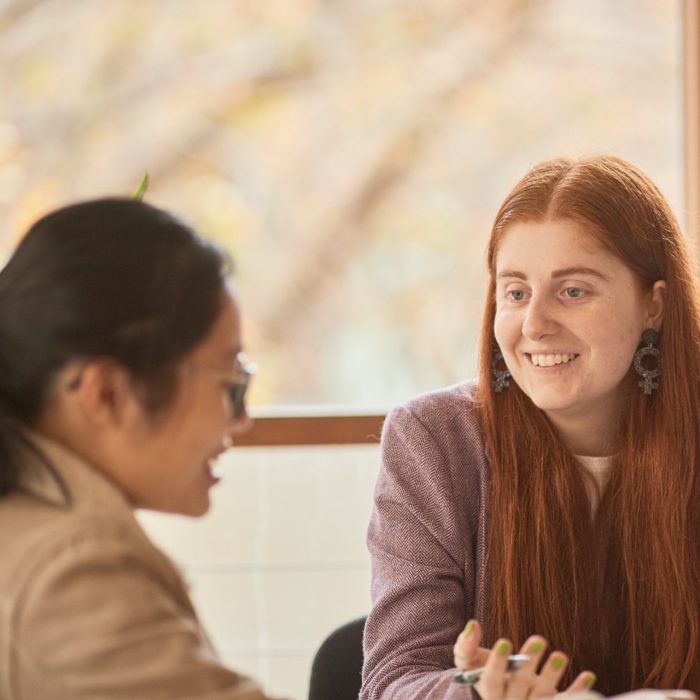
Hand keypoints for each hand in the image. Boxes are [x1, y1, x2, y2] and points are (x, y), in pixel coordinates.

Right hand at [453, 620, 595, 699]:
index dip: (498, 664)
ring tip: (560, 655)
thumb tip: (473, 624)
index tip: (505, 642)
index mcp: (489, 692)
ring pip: (542, 695)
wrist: (500, 694)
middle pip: (520, 686)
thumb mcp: (468, 660)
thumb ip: (466, 645)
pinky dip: (577, 691)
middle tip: (539, 638)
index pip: (492, 681)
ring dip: (552, 676)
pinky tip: (589, 675)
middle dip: (529, 663)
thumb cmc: (481, 671)